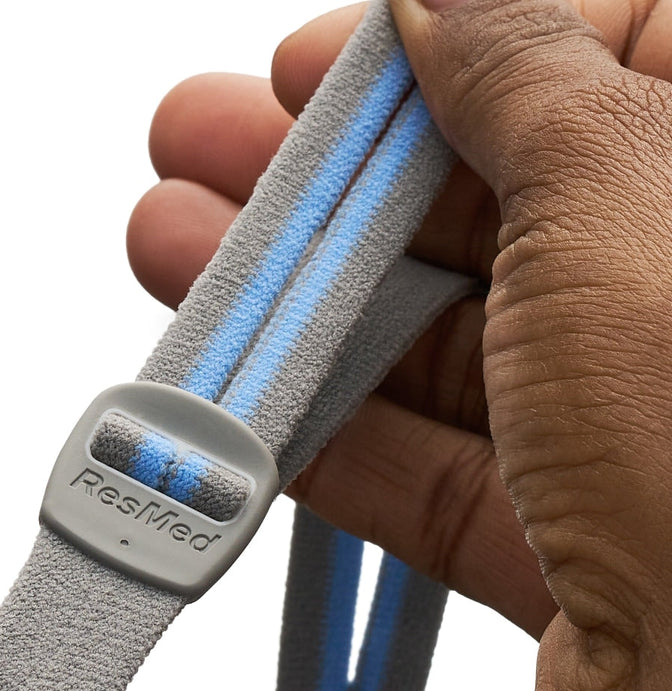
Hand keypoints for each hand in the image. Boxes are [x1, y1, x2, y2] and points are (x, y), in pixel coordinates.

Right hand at [127, 0, 671, 690]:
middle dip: (327, 182)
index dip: (445, 52)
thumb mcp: (616, 199)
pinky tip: (231, 393)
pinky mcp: (554, 534)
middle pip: (485, 209)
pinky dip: (320, 433)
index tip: (326, 66)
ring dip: (295, 306)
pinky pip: (420, 465)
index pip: (592, 66)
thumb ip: (522, 80)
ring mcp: (621, 427)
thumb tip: (440, 0)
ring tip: (173, 252)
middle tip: (206, 147)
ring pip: (433, 344)